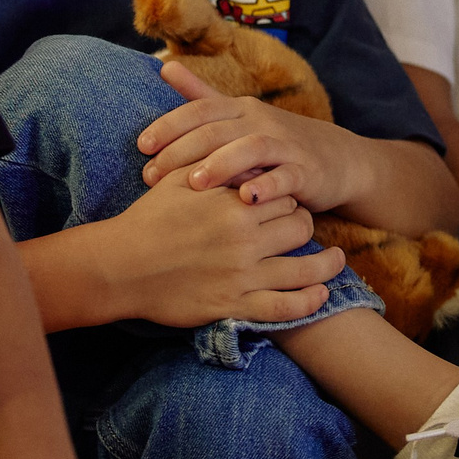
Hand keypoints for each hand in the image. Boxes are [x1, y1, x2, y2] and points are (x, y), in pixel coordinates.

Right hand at [88, 174, 342, 327]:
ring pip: (303, 268)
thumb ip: (214, 163)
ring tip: (338, 261)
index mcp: (232, 202)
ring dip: (326, 265)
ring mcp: (242, 274)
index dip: (289, 195)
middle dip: (304, 224)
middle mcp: (244, 238)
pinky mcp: (234, 305)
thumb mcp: (180, 179)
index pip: (283, 193)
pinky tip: (321, 295)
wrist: (119, 267)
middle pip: (298, 226)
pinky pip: (284, 307)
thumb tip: (241, 150)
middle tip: (303, 227)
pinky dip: (308, 302)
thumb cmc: (148, 220)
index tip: (289, 198)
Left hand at [142, 61, 370, 211]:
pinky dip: (267, 187)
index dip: (170, 125)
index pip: (201, 109)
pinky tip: (246, 200)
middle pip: (218, 130)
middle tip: (152, 176)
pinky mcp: (306, 171)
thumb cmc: (278, 141)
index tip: (142, 146)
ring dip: (222, 164)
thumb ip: (201, 94)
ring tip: (195, 184)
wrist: (338, 160)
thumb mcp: (240, 115)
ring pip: (252, 148)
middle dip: (182, 151)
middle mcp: (262, 122)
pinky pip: (287, 177)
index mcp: (241, 109)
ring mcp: (286, 146)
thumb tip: (164, 66)